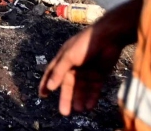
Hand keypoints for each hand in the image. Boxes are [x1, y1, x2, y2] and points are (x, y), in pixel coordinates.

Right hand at [39, 0, 141, 114]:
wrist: (108, 38)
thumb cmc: (84, 43)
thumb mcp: (68, 56)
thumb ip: (59, 72)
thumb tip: (49, 86)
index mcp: (64, 59)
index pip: (52, 73)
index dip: (46, 83)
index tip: (43, 95)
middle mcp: (74, 66)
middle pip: (68, 85)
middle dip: (66, 98)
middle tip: (64, 112)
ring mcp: (87, 71)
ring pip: (81, 89)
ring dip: (79, 99)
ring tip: (79, 109)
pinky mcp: (99, 75)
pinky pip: (93, 89)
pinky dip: (91, 97)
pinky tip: (89, 105)